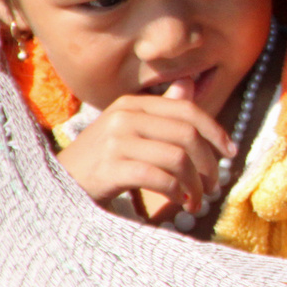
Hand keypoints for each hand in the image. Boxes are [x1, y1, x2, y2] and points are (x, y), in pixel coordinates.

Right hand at [56, 79, 236, 220]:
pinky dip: (177, 192)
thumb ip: (160, 111)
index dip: (215, 131)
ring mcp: (115, 141)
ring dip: (195, 184)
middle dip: (208, 163)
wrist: (55, 186)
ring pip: (177, 158)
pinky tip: (179, 202)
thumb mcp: (128, 129)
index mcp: (132, 103)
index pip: (187, 110)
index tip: (230, 153)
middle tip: (214, 185)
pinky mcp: (109, 168)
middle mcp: (124, 116)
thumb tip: (188, 83)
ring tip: (197, 201)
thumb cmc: (99, 162)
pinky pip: (159, 177)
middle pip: (187, 134)